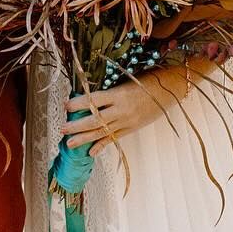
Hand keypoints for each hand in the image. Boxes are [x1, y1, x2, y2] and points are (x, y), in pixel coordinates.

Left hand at [64, 68, 190, 148]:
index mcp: (119, 94)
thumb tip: (89, 95)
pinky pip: (114, 138)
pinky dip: (102, 145)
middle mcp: (121, 110)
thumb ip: (110, 89)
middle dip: (76, 126)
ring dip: (84, 138)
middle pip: (95, 120)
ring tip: (70, 143)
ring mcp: (126, 121)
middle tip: (62, 129)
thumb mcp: (127, 80)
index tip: (66, 105)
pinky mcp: (132, 128)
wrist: (170, 89)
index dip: (78, 103)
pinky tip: (91, 152)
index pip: (93, 100)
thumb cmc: (148, 79)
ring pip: (102, 132)